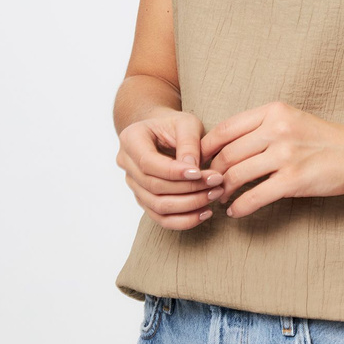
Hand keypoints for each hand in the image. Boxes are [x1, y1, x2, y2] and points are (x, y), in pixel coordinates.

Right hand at [117, 108, 225, 229]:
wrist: (162, 132)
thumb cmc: (174, 124)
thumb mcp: (186, 123)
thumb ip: (189, 142)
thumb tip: (193, 168)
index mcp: (130, 139)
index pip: (148, 162)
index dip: (173, 172)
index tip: (200, 173)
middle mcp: (126, 164)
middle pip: (154, 186)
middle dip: (188, 188)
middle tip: (217, 182)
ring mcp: (133, 185)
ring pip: (158, 206)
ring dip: (189, 205)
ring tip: (215, 194)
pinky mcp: (144, 200)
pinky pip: (161, 218)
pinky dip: (184, 220)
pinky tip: (205, 212)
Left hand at [199, 101, 343, 218]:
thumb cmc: (324, 139)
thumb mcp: (292, 120)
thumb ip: (261, 127)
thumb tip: (224, 145)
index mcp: (273, 111)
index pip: (225, 129)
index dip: (206, 148)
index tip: (200, 162)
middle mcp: (277, 129)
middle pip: (227, 153)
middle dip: (213, 173)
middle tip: (208, 186)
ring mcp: (286, 155)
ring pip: (237, 175)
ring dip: (223, 191)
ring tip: (221, 199)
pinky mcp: (294, 180)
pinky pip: (255, 196)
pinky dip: (240, 207)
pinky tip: (236, 212)